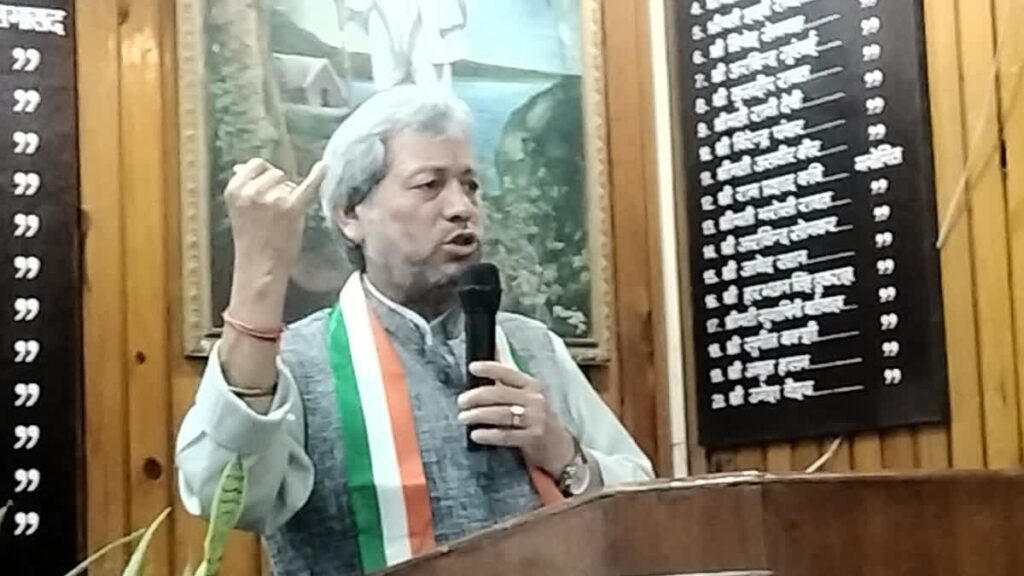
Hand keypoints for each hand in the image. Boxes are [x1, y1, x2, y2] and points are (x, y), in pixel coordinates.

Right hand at [224, 158, 325, 323]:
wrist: (260, 268)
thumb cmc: (252, 242)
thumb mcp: (239, 210)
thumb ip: (243, 189)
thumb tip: (242, 167)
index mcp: (234, 190)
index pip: (256, 165)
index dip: (267, 174)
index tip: (271, 186)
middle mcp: (251, 190)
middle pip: (275, 172)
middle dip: (280, 186)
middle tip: (278, 210)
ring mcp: (272, 198)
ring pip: (290, 181)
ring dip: (291, 193)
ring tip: (284, 216)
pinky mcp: (291, 207)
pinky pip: (308, 185)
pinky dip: (318, 176)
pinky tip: (324, 167)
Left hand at [457, 361, 575, 476]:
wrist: (559, 446)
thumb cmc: (536, 418)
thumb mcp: (527, 398)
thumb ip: (508, 386)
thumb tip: (482, 370)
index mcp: (532, 385)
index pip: (508, 372)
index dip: (489, 368)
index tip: (472, 368)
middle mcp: (535, 399)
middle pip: (500, 394)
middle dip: (476, 397)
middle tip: (461, 402)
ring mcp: (536, 419)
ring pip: (501, 414)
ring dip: (478, 415)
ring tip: (463, 417)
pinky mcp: (533, 438)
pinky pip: (505, 435)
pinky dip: (488, 434)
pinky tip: (475, 434)